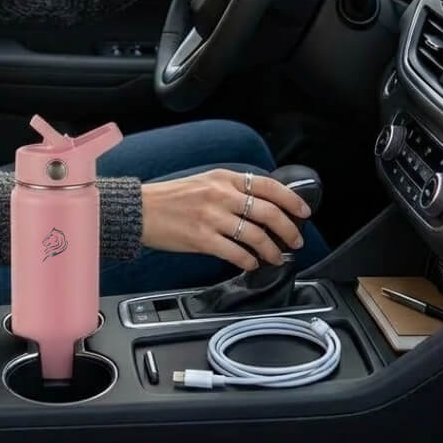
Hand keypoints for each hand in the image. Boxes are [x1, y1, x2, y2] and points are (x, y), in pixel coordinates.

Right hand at [140, 167, 310, 269]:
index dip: (290, 199)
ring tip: (276, 257)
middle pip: (268, 212)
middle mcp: (220, 194)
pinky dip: (249, 261)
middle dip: (288, 230)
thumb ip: (230, 190)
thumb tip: (260, 206)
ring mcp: (211, 217)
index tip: (303, 211)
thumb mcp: (203, 182)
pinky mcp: (201, 239)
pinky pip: (236, 253)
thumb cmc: (169, 198)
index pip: (267, 185)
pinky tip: (252, 264)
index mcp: (223, 178)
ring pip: (256, 236)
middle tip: (295, 241)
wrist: (139, 210)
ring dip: (272, 250)